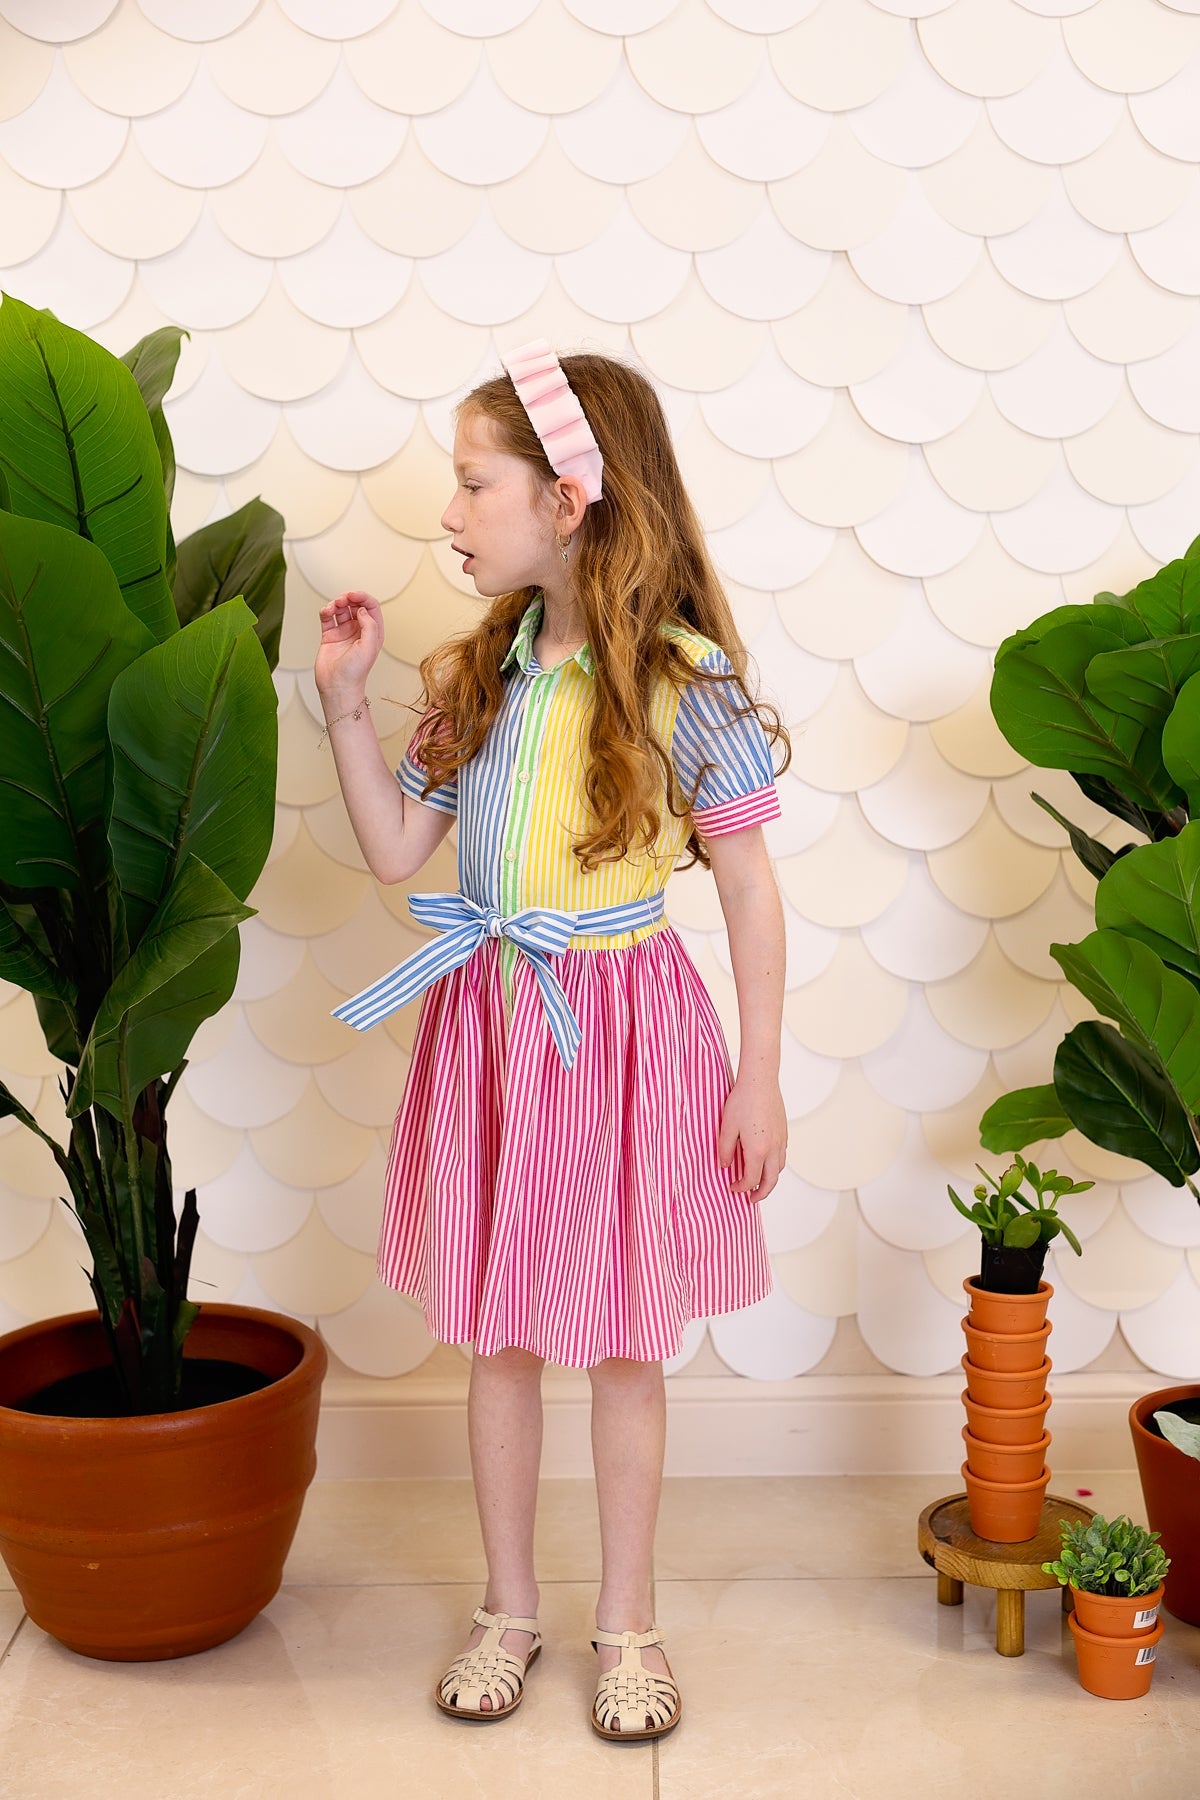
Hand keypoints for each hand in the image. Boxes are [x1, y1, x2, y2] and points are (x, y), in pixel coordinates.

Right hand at [315, 590, 383, 706]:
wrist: (337, 686)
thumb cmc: (355, 672)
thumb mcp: (370, 647)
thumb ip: (370, 625)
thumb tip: (362, 610)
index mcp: (373, 632)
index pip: (371, 607)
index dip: (363, 597)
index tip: (353, 595)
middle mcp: (359, 631)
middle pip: (356, 605)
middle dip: (349, 598)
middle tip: (342, 599)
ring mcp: (344, 632)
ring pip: (341, 609)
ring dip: (336, 603)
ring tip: (333, 606)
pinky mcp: (330, 635)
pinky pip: (328, 617)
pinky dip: (326, 611)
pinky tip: (326, 612)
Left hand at [717, 1074, 786, 1201]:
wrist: (760, 1081)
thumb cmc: (742, 1101)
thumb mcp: (726, 1127)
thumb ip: (724, 1150)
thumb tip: (724, 1167)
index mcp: (758, 1150)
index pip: (751, 1179)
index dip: (740, 1188)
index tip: (732, 1188)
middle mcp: (773, 1148)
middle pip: (771, 1181)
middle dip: (761, 1193)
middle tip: (751, 1199)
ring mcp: (781, 1140)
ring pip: (779, 1169)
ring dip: (769, 1180)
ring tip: (758, 1182)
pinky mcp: (784, 1132)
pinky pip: (782, 1156)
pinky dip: (774, 1166)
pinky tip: (765, 1161)